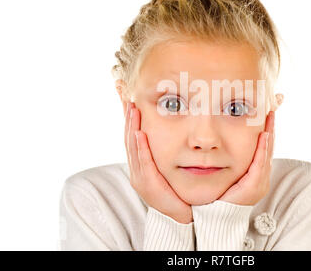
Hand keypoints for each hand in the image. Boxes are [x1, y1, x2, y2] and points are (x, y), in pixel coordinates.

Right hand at [124, 102, 192, 223]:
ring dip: (132, 127)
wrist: (183, 214)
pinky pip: (144, 162)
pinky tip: (140, 133)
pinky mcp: (148, 184)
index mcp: (140, 164)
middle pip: (129, 138)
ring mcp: (140, 177)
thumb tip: (166, 131)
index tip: (127, 98)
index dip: (128, 118)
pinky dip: (141, 147)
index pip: (132, 136)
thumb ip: (166, 150)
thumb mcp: (168, 166)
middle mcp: (136, 170)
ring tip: (132, 109)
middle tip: (126, 96)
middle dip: (127, 117)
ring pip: (133, 147)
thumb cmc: (178, 190)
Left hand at [218, 111, 274, 205]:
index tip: (267, 111)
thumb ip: (232, 159)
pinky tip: (264, 136)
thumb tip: (223, 142)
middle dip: (271, 126)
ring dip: (269, 133)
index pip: (265, 146)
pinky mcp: (254, 186)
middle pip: (269, 146)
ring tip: (269, 116)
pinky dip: (262, 149)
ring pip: (267, 152)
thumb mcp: (229, 173)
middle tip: (272, 107)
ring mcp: (260, 181)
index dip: (267, 129)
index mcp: (257, 172)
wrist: (218, 217)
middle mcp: (262, 176)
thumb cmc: (221, 194)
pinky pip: (260, 164)